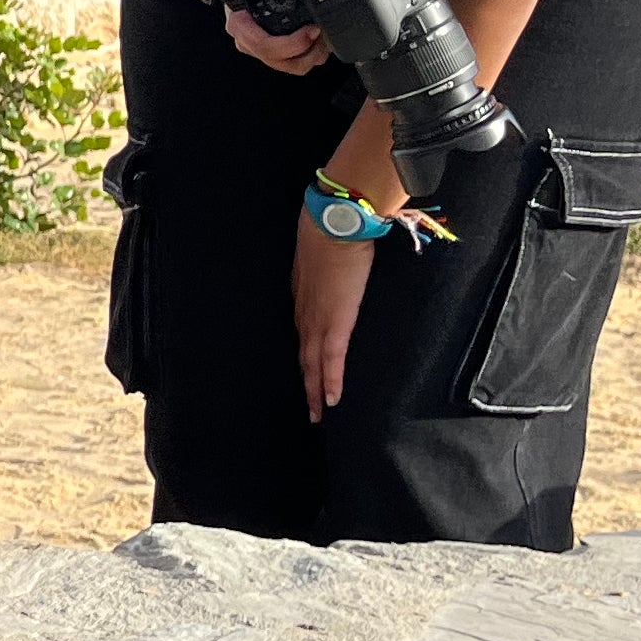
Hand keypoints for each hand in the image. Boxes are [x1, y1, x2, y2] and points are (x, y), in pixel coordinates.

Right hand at [219, 0, 327, 72]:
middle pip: (278, 61)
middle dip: (305, 52)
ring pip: (289, 66)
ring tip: (325, 36)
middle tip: (322, 31)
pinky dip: (312, 54)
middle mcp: (249, 39)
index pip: (260, 44)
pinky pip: (296, 62)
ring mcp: (263, 46)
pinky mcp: (277, 48)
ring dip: (311, 56)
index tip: (310, 30)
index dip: (288, 44)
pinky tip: (320, 38)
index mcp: (239, 22)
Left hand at [291, 207, 374, 421]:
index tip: (308, 376)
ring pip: (314, 365)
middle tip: (311, 410)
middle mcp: (306, 315)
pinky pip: (332, 359)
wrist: (333, 226)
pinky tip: (331, 400)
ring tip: (319, 414)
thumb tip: (337, 274)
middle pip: (305, 358)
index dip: (307, 359)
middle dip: (308, 385)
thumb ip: (327, 273)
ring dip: (316, 391)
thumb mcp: (324, 258)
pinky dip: (330, 381)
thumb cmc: (331, 234)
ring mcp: (318, 321)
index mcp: (304, 300)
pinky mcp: (335, 322)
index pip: (304, 337)